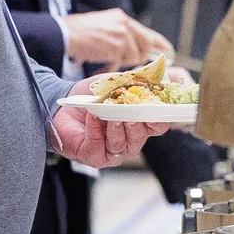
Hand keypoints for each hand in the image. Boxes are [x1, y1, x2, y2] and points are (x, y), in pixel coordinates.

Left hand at [51, 79, 169, 165]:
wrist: (64, 105)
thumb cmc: (94, 96)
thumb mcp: (118, 83)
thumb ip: (140, 81)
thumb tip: (169, 76)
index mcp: (140, 125)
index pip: (158, 126)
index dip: (160, 117)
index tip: (157, 105)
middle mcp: (129, 141)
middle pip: (140, 137)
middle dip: (136, 123)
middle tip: (132, 111)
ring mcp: (112, 152)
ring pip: (121, 145)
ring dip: (117, 129)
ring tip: (111, 116)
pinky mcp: (93, 157)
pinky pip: (97, 146)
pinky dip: (95, 131)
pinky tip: (93, 117)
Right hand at [62, 9, 166, 66]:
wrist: (63, 34)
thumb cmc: (79, 34)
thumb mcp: (103, 29)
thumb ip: (119, 36)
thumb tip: (133, 52)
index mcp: (121, 18)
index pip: (146, 32)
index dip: (159, 43)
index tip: (169, 51)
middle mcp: (124, 23)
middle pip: (145, 45)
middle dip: (139, 57)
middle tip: (125, 61)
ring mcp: (121, 34)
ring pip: (133, 56)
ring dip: (122, 62)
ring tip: (106, 59)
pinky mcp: (115, 45)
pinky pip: (121, 62)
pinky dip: (112, 66)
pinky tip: (101, 63)